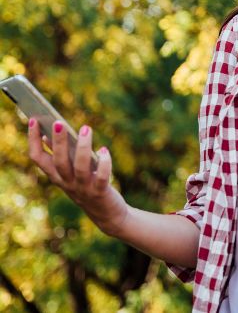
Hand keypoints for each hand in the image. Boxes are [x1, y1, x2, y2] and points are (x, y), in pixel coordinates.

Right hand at [27, 118, 129, 236]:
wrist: (107, 215)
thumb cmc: (88, 186)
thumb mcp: (71, 173)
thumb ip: (61, 158)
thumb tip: (49, 135)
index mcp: (56, 177)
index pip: (37, 158)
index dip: (33, 140)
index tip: (34, 120)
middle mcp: (67, 183)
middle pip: (58, 162)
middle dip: (57, 142)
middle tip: (58, 122)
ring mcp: (83, 189)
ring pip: (80, 167)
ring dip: (83, 147)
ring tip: (86, 128)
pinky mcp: (100, 193)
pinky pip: (102, 177)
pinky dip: (104, 163)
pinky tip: (104, 150)